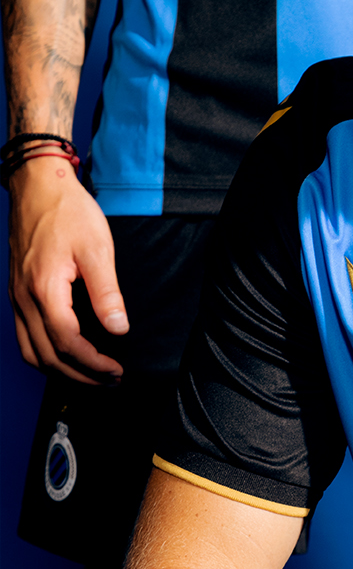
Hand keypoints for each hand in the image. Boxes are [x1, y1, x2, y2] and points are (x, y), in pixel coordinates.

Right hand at [7, 157, 126, 378]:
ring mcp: (17, 298)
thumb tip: (119, 327)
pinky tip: (69, 354)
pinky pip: (26, 337)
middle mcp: (25, 299)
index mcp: (45, 290)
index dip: (93, 363)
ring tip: (92, 375)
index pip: (67, 343)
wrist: (39, 188)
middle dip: (80, 375)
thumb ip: (107, 292)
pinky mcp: (18, 294)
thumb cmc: (69, 213)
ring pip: (31, 352)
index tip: (117, 369)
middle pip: (47, 356)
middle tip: (111, 380)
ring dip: (61, 370)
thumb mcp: (97, 249)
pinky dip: (46, 354)